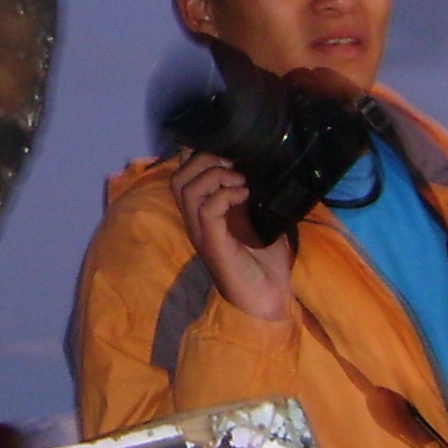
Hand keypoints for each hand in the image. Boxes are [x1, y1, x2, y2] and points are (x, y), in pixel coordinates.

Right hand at [169, 149, 291, 323]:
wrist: (268, 299)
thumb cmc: (266, 262)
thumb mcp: (261, 219)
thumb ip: (254, 194)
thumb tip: (264, 164)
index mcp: (202, 214)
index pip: (182, 175)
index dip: (195, 155)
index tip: (225, 148)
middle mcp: (195, 222)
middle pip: (179, 178)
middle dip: (205, 160)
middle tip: (234, 164)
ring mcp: (201, 233)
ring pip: (188, 190)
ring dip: (216, 175)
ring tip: (239, 179)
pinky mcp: (213, 244)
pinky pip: (207, 209)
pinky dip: (224, 194)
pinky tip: (243, 195)